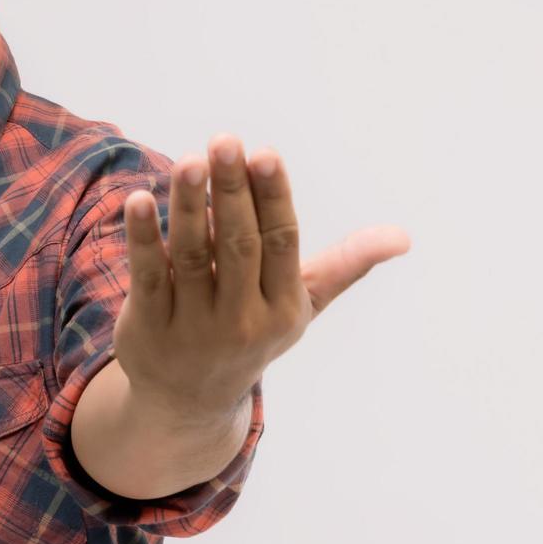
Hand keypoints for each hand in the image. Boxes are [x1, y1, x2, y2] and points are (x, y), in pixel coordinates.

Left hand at [113, 133, 411, 423]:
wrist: (190, 403)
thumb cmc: (253, 332)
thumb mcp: (300, 305)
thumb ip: (345, 265)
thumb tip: (403, 237)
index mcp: (282, 307)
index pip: (280, 243)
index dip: (272, 197)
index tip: (264, 153)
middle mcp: (241, 319)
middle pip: (238, 244)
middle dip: (232, 190)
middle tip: (225, 140)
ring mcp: (193, 325)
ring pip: (191, 255)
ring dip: (188, 205)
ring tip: (189, 161)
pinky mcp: (148, 327)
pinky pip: (148, 276)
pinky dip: (142, 239)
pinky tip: (139, 200)